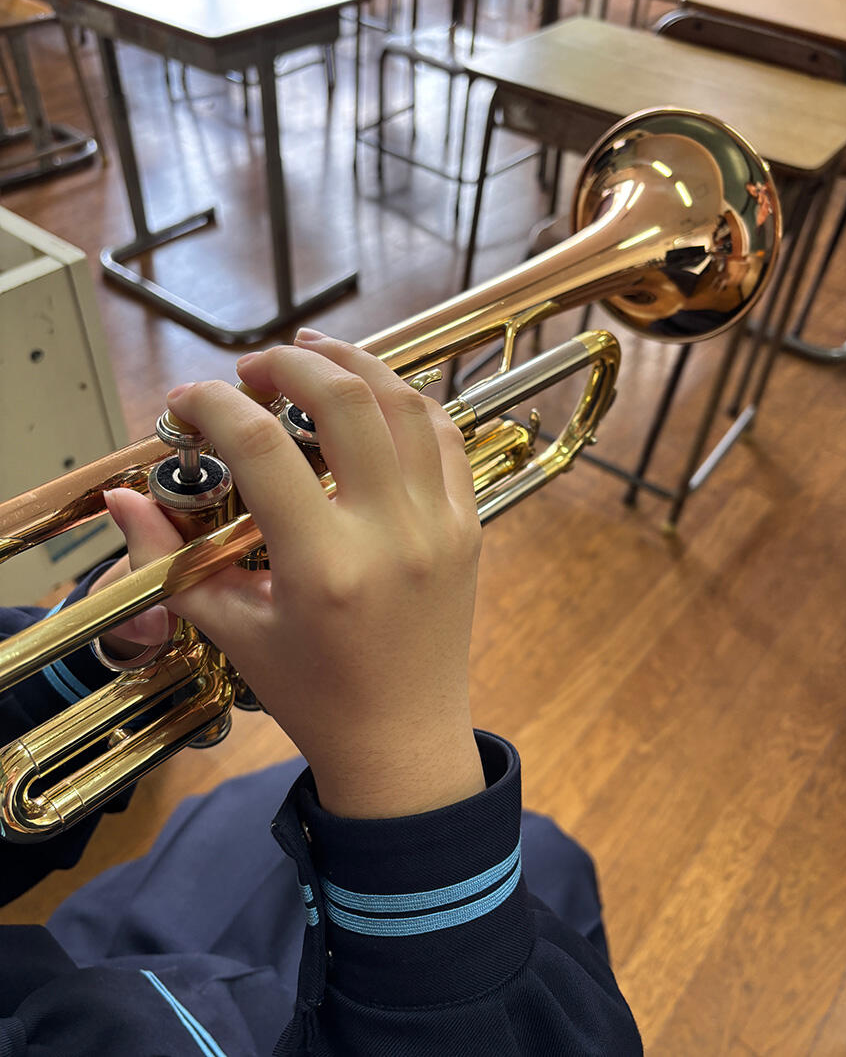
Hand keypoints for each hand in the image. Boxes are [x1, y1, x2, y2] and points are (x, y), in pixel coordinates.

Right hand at [102, 332, 484, 818]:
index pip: (262, 447)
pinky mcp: (468, 526)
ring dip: (354, 364)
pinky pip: (445, 438)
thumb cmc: (313, 694)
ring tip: (310, 355)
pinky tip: (372, 397)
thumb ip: (167, 560)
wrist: (403, 741)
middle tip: (251, 370)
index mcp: (324, 567)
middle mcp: (391, 534)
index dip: (213, 406)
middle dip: (289, 364)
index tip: (186, 403)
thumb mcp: (230, 630)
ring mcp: (440, 525)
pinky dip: (407, 403)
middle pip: (345, 400)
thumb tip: (125, 499)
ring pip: (406, 403)